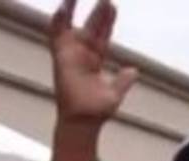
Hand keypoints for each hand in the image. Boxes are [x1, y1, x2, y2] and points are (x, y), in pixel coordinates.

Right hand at [49, 0, 136, 128]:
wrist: (83, 121)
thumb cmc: (96, 112)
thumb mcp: (114, 93)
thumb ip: (123, 81)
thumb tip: (134, 71)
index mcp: (95, 60)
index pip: (102, 35)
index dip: (107, 22)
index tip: (112, 7)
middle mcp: (82, 54)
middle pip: (91, 26)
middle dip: (97, 12)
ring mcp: (70, 54)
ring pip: (71, 25)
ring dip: (74, 9)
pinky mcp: (60, 57)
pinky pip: (55, 35)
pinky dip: (57, 21)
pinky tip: (63, 7)